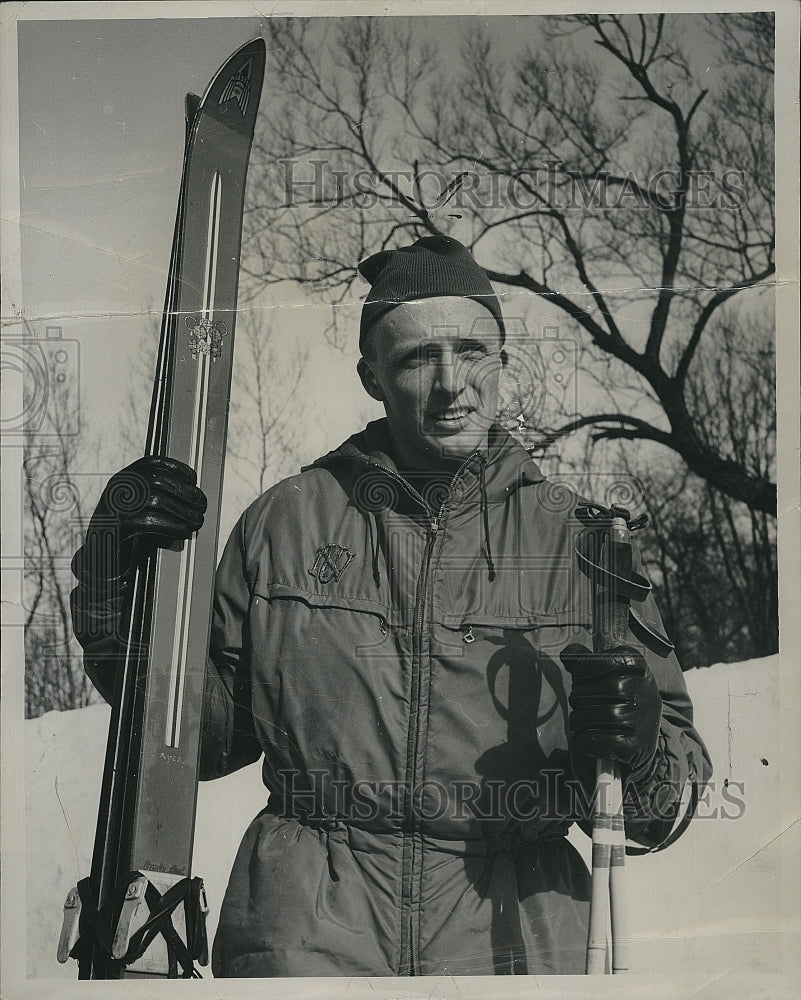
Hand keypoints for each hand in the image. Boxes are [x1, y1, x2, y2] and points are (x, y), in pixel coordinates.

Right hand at [72, 456, 206, 584]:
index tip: (193, 478)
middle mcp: (118, 488)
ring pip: (156, 500)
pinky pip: (150, 522)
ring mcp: (115, 505)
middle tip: (202, 504)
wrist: (100, 555)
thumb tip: (191, 494)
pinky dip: (172, 527)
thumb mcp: (140, 506)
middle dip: (185, 491)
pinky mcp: (117, 526)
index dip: (176, 468)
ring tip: (197, 521)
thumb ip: (157, 494)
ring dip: (183, 511)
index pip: (151, 463)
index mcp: (124, 479)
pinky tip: (183, 532)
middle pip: (157, 480)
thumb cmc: (126, 530)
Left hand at [560, 643, 661, 776]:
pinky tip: (589, 738)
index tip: (584, 678)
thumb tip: (567, 653)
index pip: (597, 660)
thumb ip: (587, 662)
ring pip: (590, 715)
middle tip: (583, 703)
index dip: (582, 671)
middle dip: (578, 697)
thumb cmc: (621, 702)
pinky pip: (594, 740)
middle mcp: (642, 690)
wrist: (643, 742)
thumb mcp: (611, 675)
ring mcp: (640, 718)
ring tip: (584, 721)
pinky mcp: (634, 746)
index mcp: (637, 666)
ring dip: (579, 720)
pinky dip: (585, 740)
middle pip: (589, 689)